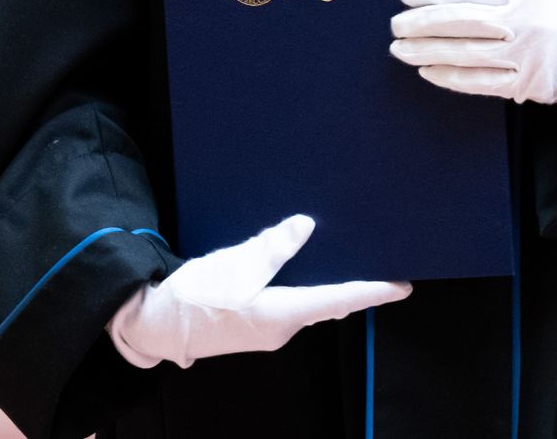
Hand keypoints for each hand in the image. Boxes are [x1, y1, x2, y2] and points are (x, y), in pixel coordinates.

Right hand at [105, 215, 408, 369]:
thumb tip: (305, 226)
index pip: (338, 299)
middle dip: (355, 287)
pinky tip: (307, 268)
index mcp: (280, 314)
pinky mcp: (254, 324)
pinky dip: (307, 288)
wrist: (154, 322)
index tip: (402, 285)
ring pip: (309, 304)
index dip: (372, 291)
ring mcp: (267, 329)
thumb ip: (273, 246)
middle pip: (328, 303)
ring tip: (351, 261)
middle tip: (380, 265)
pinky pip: (291, 304)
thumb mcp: (234, 264)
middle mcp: (280, 328)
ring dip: (330, 286)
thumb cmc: (193, 296)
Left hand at [389, 0, 556, 104]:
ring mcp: (522, 54)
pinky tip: (428, 71)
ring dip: (427, 50)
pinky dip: (450, 76)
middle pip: (460, 21)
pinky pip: (479, 82)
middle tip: (395, 25)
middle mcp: (520, 21)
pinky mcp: (524, 83)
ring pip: (464, 52)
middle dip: (422, 23)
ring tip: (400, 49)